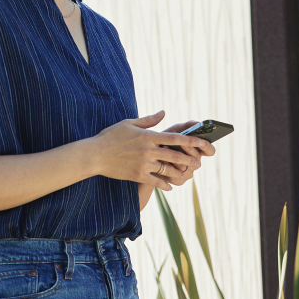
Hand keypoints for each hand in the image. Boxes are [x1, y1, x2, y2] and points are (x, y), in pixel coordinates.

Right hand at [90, 110, 210, 190]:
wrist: (95, 154)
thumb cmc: (110, 136)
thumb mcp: (129, 123)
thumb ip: (148, 119)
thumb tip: (163, 112)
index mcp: (148, 135)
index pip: (175, 138)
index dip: (191, 140)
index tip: (202, 142)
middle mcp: (148, 150)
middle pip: (175, 155)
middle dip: (190, 159)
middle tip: (199, 162)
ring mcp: (144, 164)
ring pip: (168, 169)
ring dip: (180, 172)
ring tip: (187, 174)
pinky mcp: (138, 175)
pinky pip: (157, 182)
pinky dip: (165, 184)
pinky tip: (170, 187)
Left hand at [155, 120, 215, 185]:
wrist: (148, 155)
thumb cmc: (164, 141)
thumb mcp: (174, 131)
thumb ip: (186, 126)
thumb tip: (197, 122)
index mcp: (198, 150)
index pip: (209, 150)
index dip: (207, 146)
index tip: (201, 141)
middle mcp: (196, 162)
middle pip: (197, 158)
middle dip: (188, 149)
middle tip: (181, 142)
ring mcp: (188, 172)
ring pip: (186, 166)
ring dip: (176, 156)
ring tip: (165, 147)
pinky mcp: (179, 180)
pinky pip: (178, 175)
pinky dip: (169, 166)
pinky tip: (162, 159)